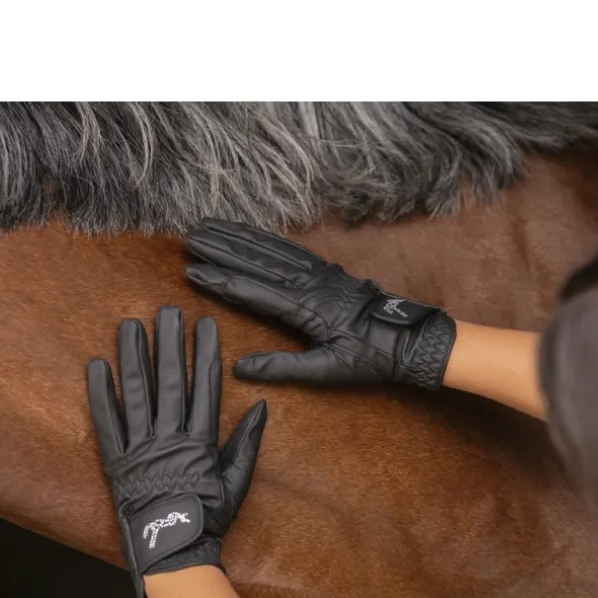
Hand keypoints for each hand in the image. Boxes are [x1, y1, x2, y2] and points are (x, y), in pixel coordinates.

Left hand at [87, 306, 266, 597]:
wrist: (174, 550)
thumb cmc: (209, 516)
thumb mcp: (237, 481)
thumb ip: (248, 442)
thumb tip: (261, 406)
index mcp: (200, 442)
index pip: (204, 388)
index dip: (204, 354)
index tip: (204, 325)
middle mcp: (169, 439)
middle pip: (169, 383)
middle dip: (168, 344)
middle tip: (167, 311)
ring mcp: (140, 449)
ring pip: (136, 395)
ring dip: (133, 358)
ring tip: (130, 325)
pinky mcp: (115, 461)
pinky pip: (106, 424)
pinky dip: (100, 395)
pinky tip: (97, 365)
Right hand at [184, 219, 456, 389]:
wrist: (407, 339)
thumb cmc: (369, 358)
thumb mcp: (326, 371)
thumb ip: (282, 368)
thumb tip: (241, 368)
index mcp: (305, 307)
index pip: (253, 291)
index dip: (221, 281)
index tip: (193, 271)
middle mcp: (308, 282)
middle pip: (256, 260)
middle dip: (222, 248)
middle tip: (190, 237)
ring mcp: (318, 272)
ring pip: (270, 248)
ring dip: (238, 236)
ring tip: (210, 226)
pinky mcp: (325, 269)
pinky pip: (289, 248)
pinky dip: (264, 238)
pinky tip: (249, 233)